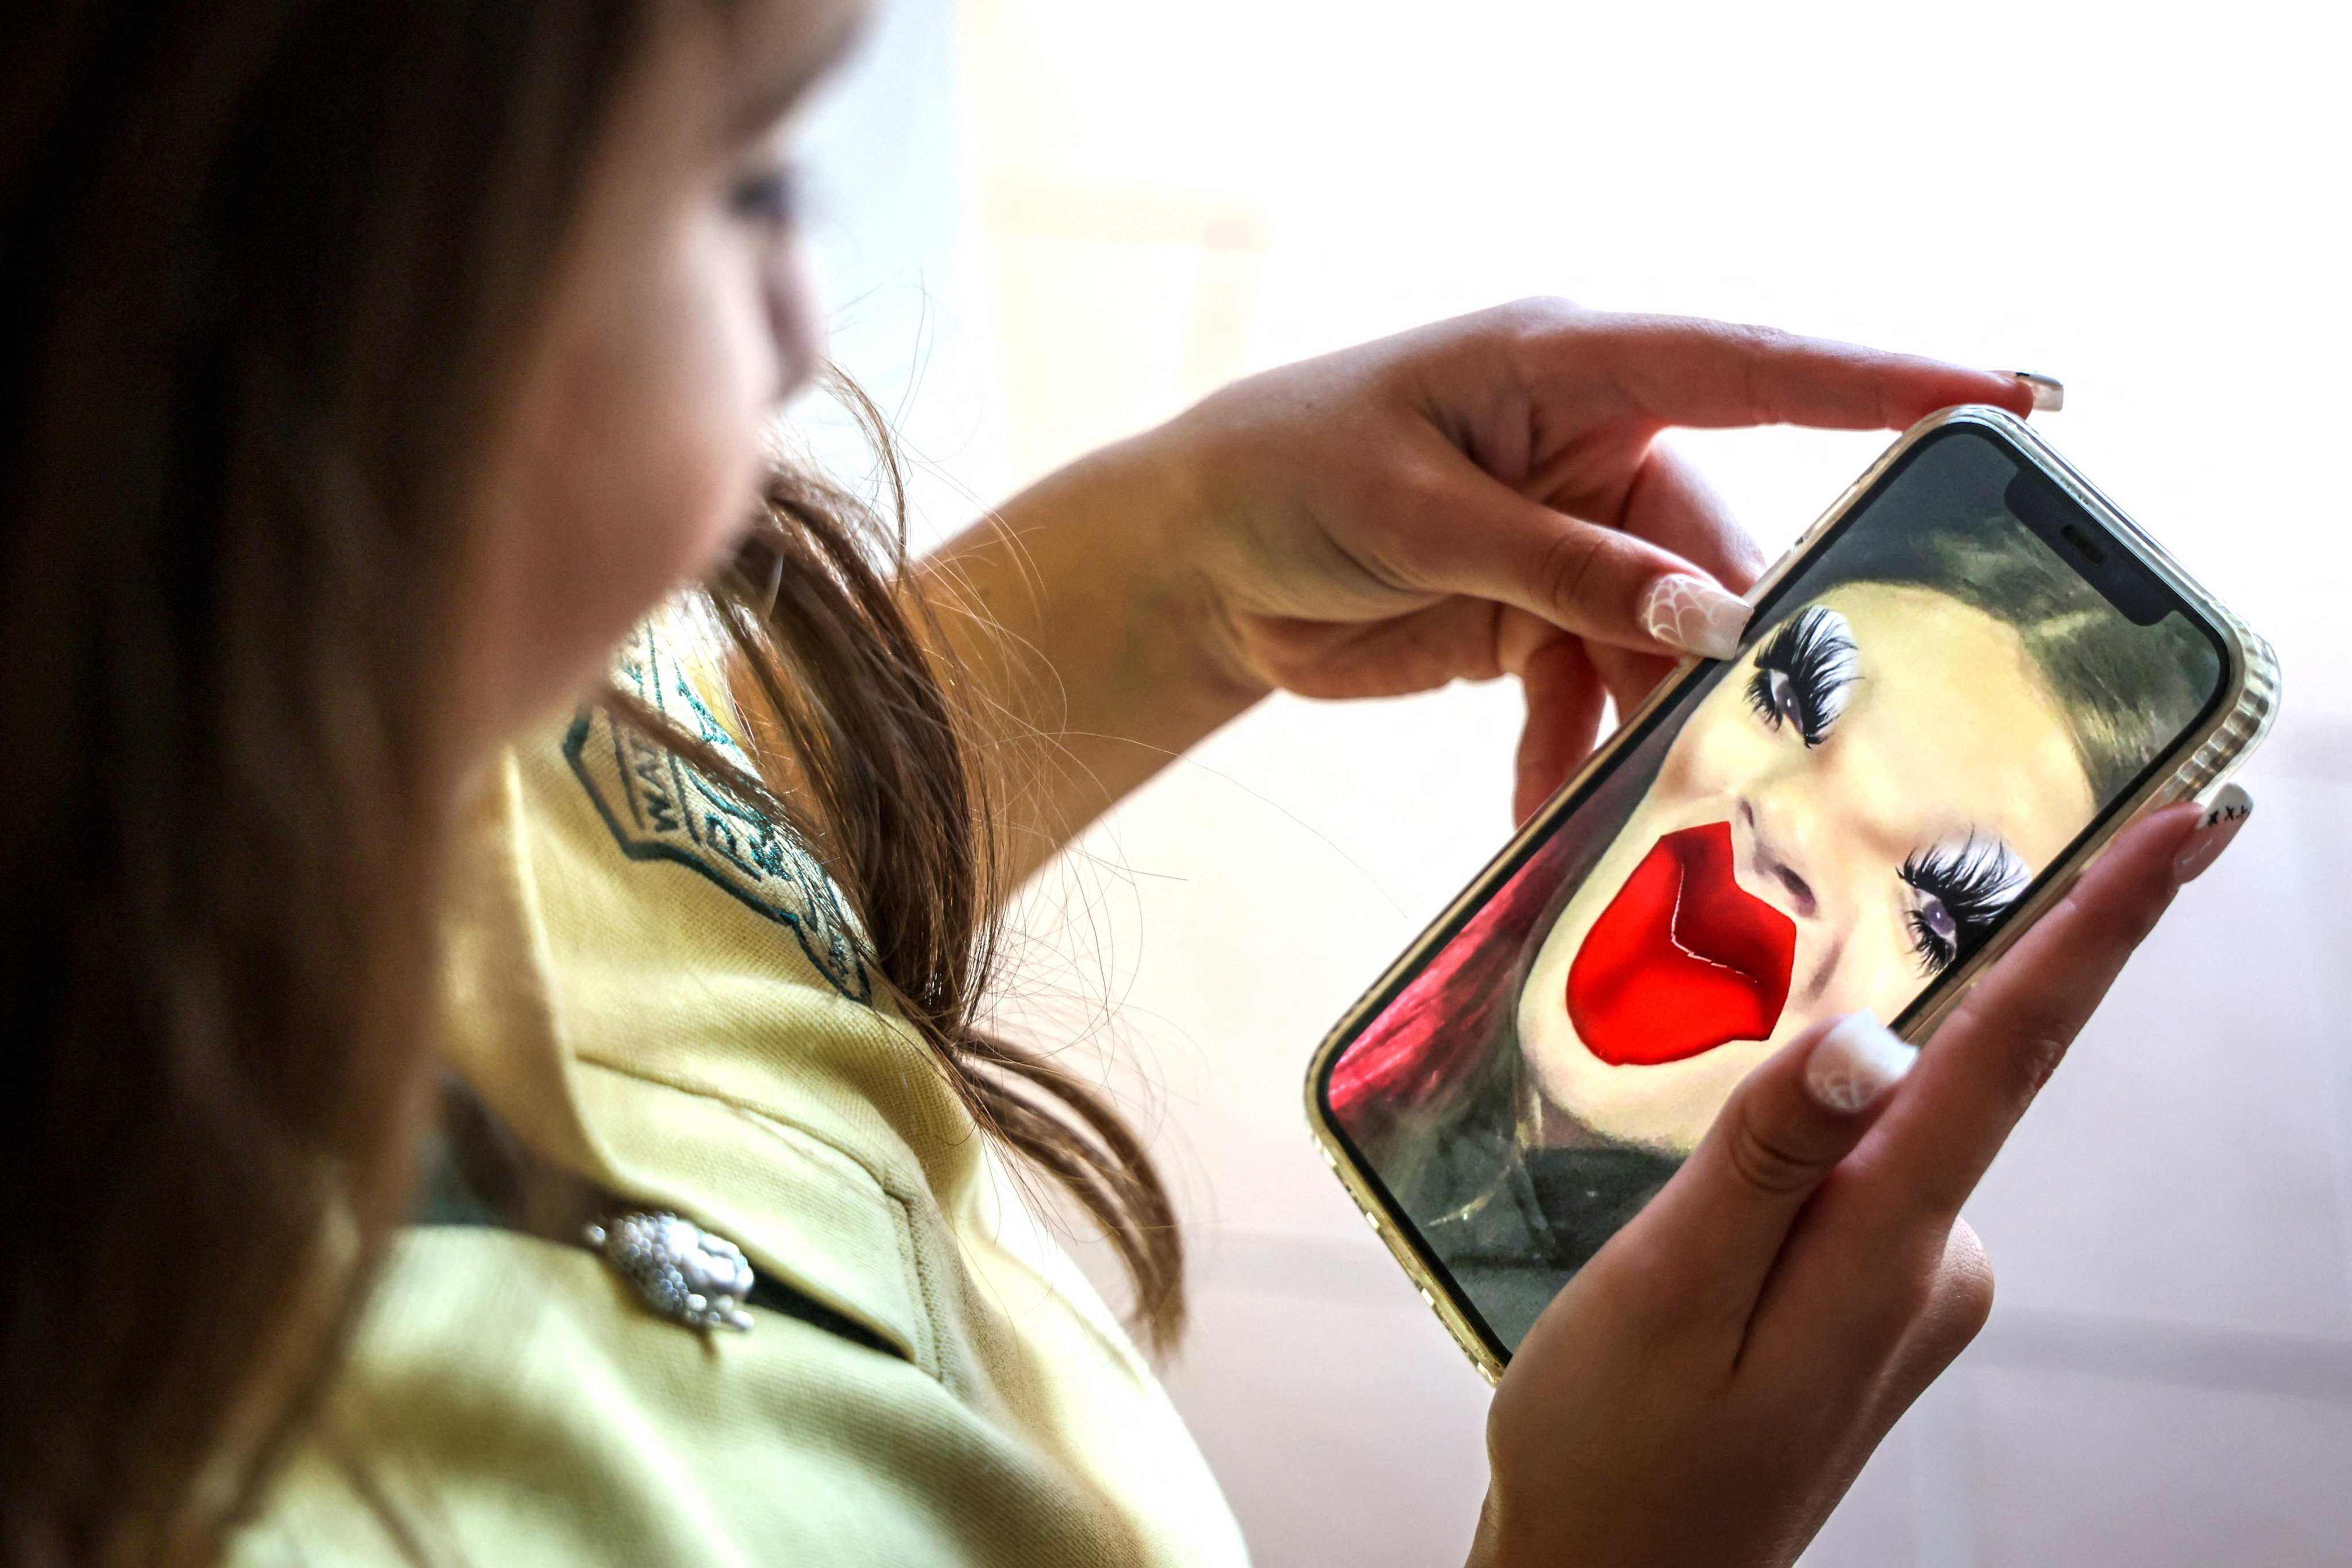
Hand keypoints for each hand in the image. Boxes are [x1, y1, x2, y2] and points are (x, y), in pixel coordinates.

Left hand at [1162, 300, 2040, 820]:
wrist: (1195, 557)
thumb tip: (1711, 621)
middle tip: (1795, 742)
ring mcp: (1570, 542)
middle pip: (1720, 554)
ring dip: (1658, 730)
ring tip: (1664, 815)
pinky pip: (1591, 697)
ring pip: (1664, 646)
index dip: (1884, 385)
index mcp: (1575, 368)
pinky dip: (1574, 759)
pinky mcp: (1533, 619)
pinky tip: (1545, 814)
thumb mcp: (1421, 512)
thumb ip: (1565, 568)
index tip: (2005, 404)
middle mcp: (1594, 450)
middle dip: (1750, 652)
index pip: (1756, 371)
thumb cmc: (1289, 476)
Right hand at [1466, 797, 2251, 1567]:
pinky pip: (1849, 1185)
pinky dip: (1788, 1168)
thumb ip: (1762, 1157)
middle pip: (1937, 1080)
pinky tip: (1698, 1245)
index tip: (2192, 824)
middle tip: (1787, 1056)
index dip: (2102, 929)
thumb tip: (1870, 1038)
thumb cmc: (1617, 1455)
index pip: (2010, 1057)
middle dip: (1882, 1023)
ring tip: (1669, 1236)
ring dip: (1793, 1127)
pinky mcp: (1871, 1306)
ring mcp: (1910, 1292)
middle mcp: (1933, 1265)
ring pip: (1873, 1136)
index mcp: (1885, 1251)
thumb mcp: (1661, 1291)